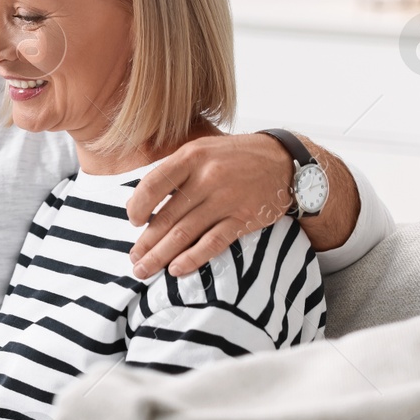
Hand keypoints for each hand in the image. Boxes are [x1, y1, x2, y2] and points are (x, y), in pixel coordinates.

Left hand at [126, 133, 293, 278]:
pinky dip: (192, 258)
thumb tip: (143, 201)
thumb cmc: (237, 157)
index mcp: (192, 156)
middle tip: (134, 260)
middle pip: (167, 216)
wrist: (286, 161)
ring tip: (145, 270)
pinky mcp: (243, 218)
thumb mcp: (204, 149)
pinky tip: (176, 270)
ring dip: (161, 256)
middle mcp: (207, 177)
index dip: (137, 207)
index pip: (153, 185)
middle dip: (146, 243)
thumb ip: (176, 171)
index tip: (134, 222)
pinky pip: (212, 243)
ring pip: (184, 233)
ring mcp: (226, 199)